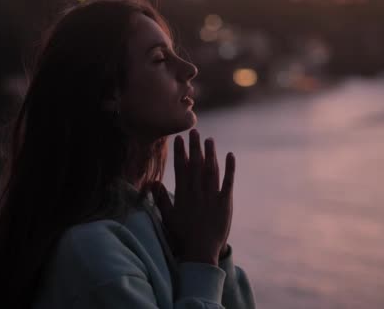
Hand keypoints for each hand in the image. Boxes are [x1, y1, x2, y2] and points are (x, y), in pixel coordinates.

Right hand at [151, 129, 234, 265]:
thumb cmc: (183, 235)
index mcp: (183, 195)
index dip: (180, 152)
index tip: (178, 139)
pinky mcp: (225, 202)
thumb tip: (153, 182)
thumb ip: (161, 198)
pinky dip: (230, 168)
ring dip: (210, 153)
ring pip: (211, 170)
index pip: (181, 168)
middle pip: (196, 165)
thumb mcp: (168, 217)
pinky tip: (230, 155)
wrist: (201, 251)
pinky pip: (228, 182)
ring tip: (209, 140)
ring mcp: (211, 196)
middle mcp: (197, 192)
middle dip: (195, 147)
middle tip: (194, 131)